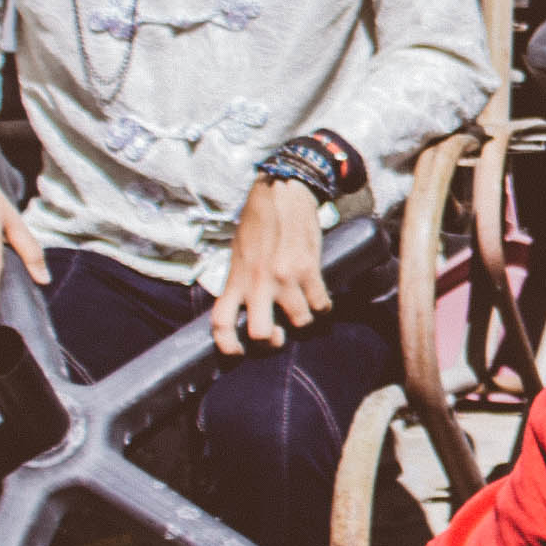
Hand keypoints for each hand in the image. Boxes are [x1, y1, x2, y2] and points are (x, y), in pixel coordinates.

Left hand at [215, 178, 328, 354]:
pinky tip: (320, 299)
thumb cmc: (258, 221)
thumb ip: (241, 280)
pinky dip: (323, 306)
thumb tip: (247, 305)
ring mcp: (284, 278)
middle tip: (279, 334)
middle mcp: (258, 283)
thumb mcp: (239, 252)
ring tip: (305, 309)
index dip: (228, 346)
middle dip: (272, 341)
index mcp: (236, 278)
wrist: (282, 192)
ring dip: (305, 320)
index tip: (238, 353)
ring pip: (300, 322)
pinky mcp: (309, 270)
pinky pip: (321, 303)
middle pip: (262, 334)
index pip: (222, 322)